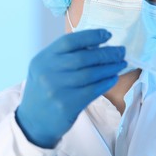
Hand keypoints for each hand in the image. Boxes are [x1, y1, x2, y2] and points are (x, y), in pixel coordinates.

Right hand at [16, 29, 126, 147]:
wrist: (33, 121)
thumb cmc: (47, 90)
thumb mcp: (47, 68)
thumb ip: (66, 56)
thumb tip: (98, 44)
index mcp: (43, 58)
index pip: (69, 41)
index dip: (91, 36)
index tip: (108, 35)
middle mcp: (48, 72)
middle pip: (84, 57)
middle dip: (107, 53)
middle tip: (121, 52)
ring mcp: (57, 89)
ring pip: (91, 74)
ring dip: (110, 67)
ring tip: (121, 64)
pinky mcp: (67, 105)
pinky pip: (93, 90)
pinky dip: (106, 82)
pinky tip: (113, 78)